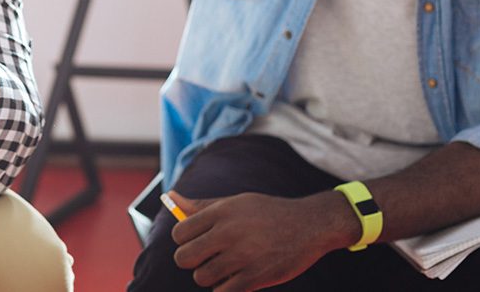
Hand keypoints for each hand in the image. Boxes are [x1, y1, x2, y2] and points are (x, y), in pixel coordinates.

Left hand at [170, 190, 351, 290]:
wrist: (309, 225)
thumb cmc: (267, 213)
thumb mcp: (235, 202)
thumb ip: (201, 206)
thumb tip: (171, 198)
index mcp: (221, 212)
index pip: (180, 232)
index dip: (184, 241)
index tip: (195, 242)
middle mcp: (228, 232)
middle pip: (185, 257)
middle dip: (190, 261)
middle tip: (203, 259)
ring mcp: (242, 256)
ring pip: (202, 277)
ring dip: (208, 276)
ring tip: (221, 268)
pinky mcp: (256, 277)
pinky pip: (223, 291)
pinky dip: (224, 288)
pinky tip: (234, 279)